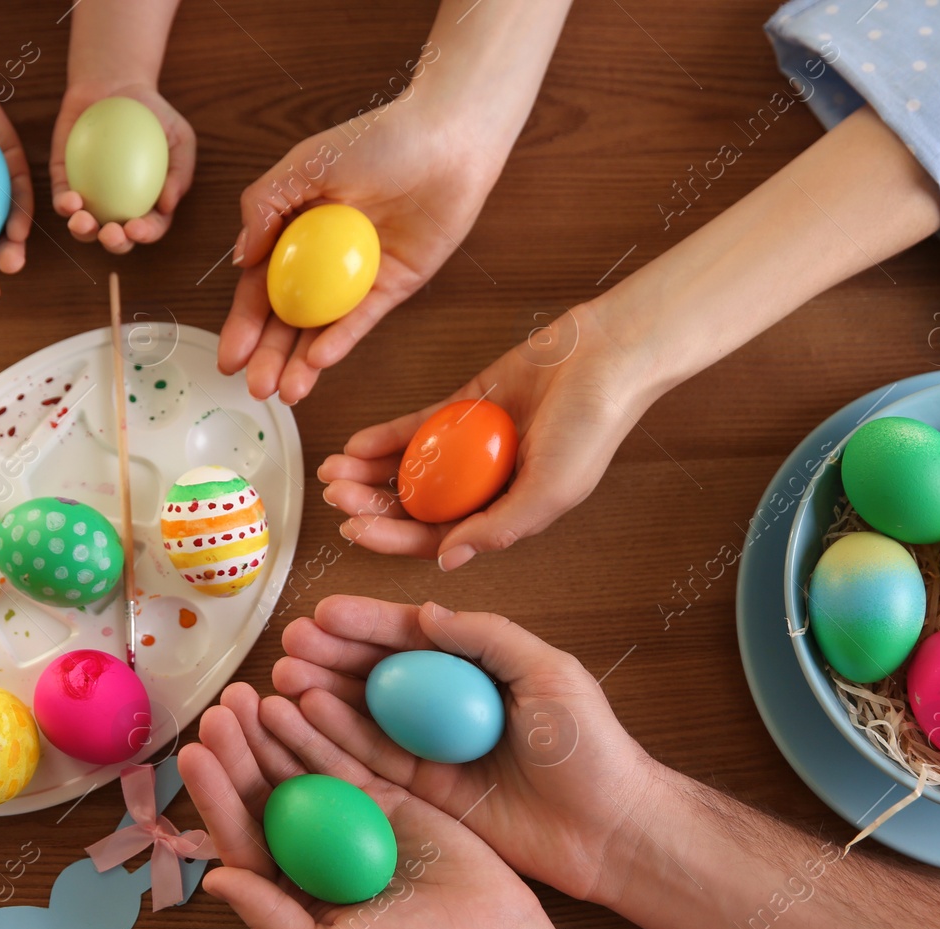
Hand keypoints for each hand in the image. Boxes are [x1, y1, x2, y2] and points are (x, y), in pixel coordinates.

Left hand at [50, 82, 194, 253]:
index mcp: (149, 204)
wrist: (115, 83)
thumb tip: (168, 206)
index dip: (145, 235)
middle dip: (113, 243)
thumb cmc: (154, 113)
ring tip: (83, 221)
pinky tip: (69, 200)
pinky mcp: (64, 180)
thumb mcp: (180, 136)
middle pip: (115, 237)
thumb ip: (180, 171)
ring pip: (83, 227)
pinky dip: (63, 205)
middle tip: (111, 233)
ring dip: (82, 232)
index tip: (137, 227)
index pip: (149, 227)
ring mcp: (90, 196)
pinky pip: (61, 198)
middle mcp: (118, 207)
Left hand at [180, 681, 563, 928]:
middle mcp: (311, 850)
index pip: (242, 835)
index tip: (195, 754)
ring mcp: (348, 818)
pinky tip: (299, 701)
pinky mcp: (386, 795)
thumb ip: (268, 917)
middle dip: (239, 749)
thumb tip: (213, 879)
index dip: (216, 796)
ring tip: (249, 696)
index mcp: (288, 890)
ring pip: (300, 766)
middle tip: (222, 708)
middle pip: (265, 792)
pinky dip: (322, 729)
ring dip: (272, 731)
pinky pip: (347, 755)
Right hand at [218, 98, 506, 403]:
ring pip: (322, 328)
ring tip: (283, 393)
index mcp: (296, 229)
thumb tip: (240, 260)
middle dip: (268, 355)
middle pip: (288, 317)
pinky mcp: (395, 285)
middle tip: (255, 388)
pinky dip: (340, 340)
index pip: (262, 286)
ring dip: (300, 362)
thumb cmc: (379, 139)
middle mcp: (323, 257)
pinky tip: (318, 361)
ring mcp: (358, 275)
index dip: (244, 323)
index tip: (229, 358)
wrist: (448, 140)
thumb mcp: (305, 164)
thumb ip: (264, 206)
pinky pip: (362, 319)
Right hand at [271, 597, 656, 906]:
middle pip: (378, 673)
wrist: (610, 832)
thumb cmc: (592, 748)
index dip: (368, 624)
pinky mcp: (424, 794)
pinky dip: (336, 738)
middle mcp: (447, 705)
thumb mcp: (549, 673)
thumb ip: (488, 638)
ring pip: (364, 715)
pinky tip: (304, 716)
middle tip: (290, 643)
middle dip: (332, 655)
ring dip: (321, 694)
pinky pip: (372, 761)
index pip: (414, 638)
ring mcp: (433, 749)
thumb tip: (427, 612)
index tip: (324, 612)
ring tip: (281, 675)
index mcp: (479, 668)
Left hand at [318, 307, 658, 568]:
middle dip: (372, 506)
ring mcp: (472, 445)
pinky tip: (355, 445)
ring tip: (332, 473)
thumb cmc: (592, 427)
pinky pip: (417, 427)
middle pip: (416, 505)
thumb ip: (499, 526)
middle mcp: (484, 485)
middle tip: (335, 499)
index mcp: (506, 512)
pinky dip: (386, 437)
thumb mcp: (550, 490)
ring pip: (410, 468)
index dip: (393, 539)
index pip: (438, 537)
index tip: (354, 532)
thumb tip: (447, 561)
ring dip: (370, 474)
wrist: (607, 355)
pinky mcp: (466, 406)